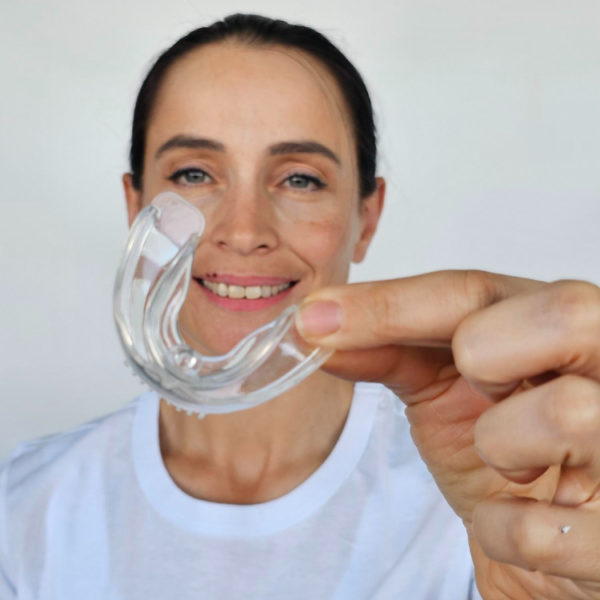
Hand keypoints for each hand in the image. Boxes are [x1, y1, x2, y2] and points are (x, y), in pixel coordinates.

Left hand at [296, 270, 599, 598]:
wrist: (544, 536)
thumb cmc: (500, 448)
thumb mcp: (445, 386)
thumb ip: (389, 347)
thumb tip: (315, 325)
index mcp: (565, 323)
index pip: (480, 291)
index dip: (392, 304)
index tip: (317, 318)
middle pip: (562, 314)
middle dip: (486, 355)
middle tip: (479, 387)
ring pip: (564, 413)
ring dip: (500, 447)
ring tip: (509, 462)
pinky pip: (544, 528)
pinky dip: (503, 528)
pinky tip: (517, 517)